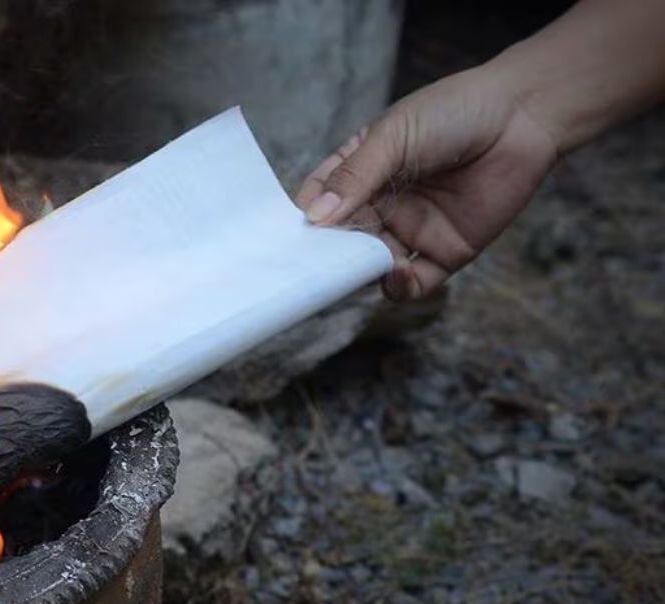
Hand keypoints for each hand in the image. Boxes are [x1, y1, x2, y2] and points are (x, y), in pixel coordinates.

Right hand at [296, 66, 559, 299]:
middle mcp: (381, 206)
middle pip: (342, 241)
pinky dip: (399, 286)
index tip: (287, 236)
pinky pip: (414, 283)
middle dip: (328, 255)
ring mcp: (411, 231)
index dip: (303, 220)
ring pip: (372, 266)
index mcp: (360, 172)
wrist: (523, 115)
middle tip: (314, 265)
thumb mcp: (393, 136)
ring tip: (358, 267)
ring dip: (361, 273)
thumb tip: (314, 217)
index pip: (319, 203)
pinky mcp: (445, 253)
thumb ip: (355, 176)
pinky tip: (396, 273)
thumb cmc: (454, 111)